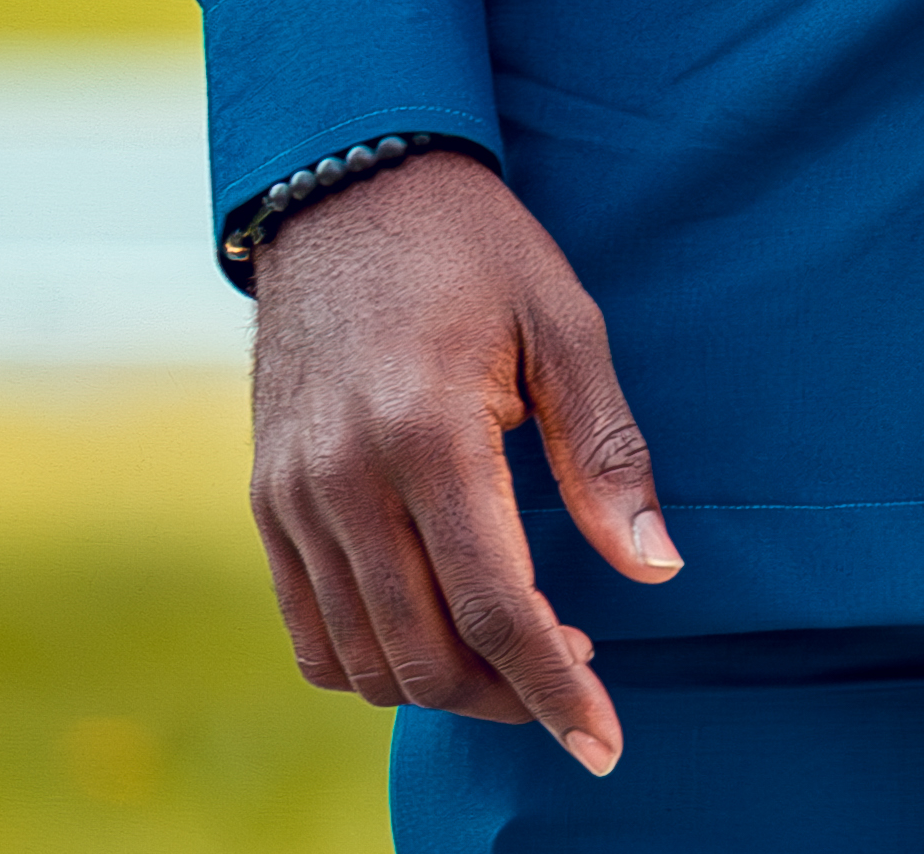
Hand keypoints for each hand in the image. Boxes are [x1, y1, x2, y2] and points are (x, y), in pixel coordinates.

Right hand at [249, 151, 681, 774]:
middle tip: (576, 676)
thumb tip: (656, 568)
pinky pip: (312, 634)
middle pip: (429, 655)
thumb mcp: (562, 319)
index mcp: (428, 430)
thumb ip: (604, 450)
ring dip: (446, 687)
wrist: (346, 182)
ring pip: (367, 661)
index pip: (496, 609)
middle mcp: (346, 477)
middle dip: (510, 697)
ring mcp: (294, 494)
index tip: (604, 742)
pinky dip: (373, 664)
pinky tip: (435, 632)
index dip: (555, 690)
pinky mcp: (267, 498)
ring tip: (517, 650)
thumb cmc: (472, 245)